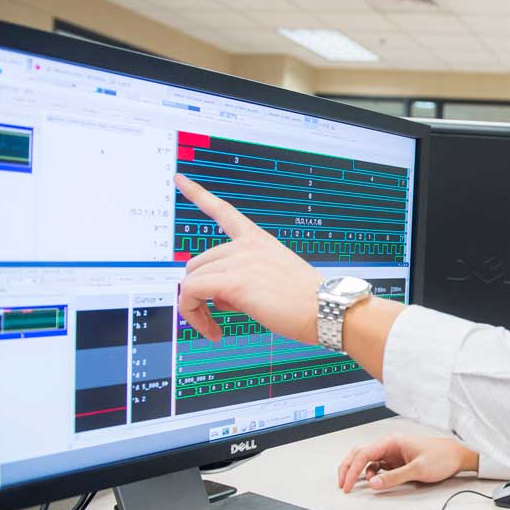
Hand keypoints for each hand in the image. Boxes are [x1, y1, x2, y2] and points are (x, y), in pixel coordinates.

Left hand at [175, 174, 322, 343]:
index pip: (223, 211)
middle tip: (217, 316)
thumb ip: (244, 280)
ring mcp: (240, 261)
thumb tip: (217, 298)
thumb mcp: (274, 281)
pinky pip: (191, 294)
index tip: (180, 178)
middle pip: (197, 263)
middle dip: (200, 291)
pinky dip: (193, 315)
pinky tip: (212, 332)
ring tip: (215, 328)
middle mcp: (246, 246)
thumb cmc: (310, 302)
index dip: (198, 193)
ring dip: (196, 309)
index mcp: (258, 240)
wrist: (329, 309)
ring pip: (192, 281)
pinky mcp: (233, 282)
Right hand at [337, 435, 479, 492]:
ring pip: (367, 459)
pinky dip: (370, 473)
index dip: (352, 470)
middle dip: (348, 468)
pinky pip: (378, 465)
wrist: (458, 456)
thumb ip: (393, 478)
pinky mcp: (397, 460)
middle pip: (360, 453)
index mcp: (392, 441)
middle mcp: (390, 445)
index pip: (364, 454)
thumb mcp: (417, 470)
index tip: (347, 485)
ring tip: (351, 484)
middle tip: (342, 484)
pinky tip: (370, 481)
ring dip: (357, 471)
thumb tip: (373, 483)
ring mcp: (393, 452)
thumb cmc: (442, 457)